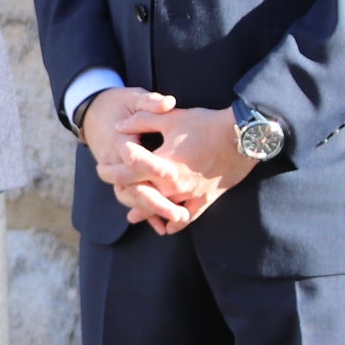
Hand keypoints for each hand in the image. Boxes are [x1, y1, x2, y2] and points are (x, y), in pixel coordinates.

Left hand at [116, 106, 254, 232]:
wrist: (243, 136)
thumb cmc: (206, 124)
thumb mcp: (170, 118)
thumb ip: (140, 121)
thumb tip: (118, 127)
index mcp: (161, 165)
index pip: (126, 174)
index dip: (110, 172)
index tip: (101, 168)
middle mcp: (173, 185)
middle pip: (141, 194)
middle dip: (123, 191)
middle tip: (114, 188)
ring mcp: (190, 195)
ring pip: (161, 210)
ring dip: (146, 212)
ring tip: (132, 216)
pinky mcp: (205, 200)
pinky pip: (187, 217)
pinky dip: (175, 222)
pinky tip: (167, 227)